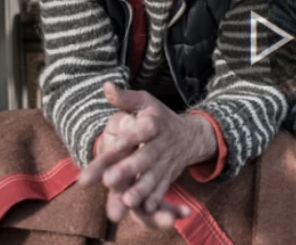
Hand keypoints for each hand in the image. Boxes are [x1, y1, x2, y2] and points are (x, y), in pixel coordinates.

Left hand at [78, 82, 217, 227]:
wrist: (189, 136)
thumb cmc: (158, 117)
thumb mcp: (145, 102)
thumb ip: (125, 97)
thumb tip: (105, 86)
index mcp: (154, 124)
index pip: (143, 130)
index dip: (130, 136)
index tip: (115, 143)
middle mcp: (160, 145)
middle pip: (145, 158)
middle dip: (129, 169)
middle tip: (110, 179)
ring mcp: (165, 163)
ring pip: (152, 178)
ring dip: (140, 190)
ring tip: (126, 201)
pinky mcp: (167, 178)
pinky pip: (162, 190)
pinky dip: (155, 201)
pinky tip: (144, 210)